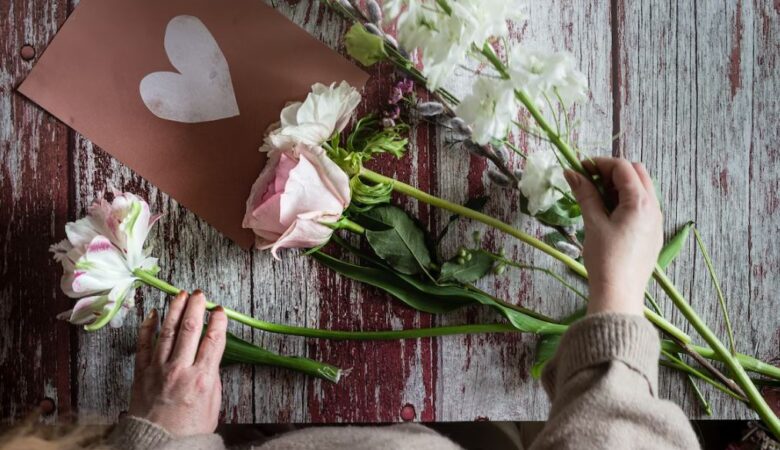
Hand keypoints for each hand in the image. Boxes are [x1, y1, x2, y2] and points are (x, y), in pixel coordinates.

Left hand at [128, 290, 226, 436]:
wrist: (158, 445)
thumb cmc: (189, 430)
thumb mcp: (212, 404)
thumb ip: (211, 377)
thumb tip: (209, 357)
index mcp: (202, 379)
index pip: (213, 340)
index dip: (218, 321)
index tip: (220, 311)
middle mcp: (180, 370)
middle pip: (190, 329)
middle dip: (196, 307)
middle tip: (200, 294)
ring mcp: (158, 370)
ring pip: (167, 331)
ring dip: (175, 310)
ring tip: (180, 294)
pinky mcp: (141, 374)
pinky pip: (143, 345)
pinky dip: (147, 327)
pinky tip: (152, 314)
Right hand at [564, 158, 662, 315]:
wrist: (619, 293)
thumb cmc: (605, 258)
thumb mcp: (592, 223)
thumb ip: (585, 194)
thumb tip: (571, 173)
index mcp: (640, 202)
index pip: (623, 168)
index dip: (600, 163)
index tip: (580, 168)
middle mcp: (654, 207)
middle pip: (637, 174)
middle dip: (612, 172)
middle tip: (589, 181)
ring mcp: (656, 221)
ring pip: (641, 190)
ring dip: (619, 186)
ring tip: (596, 198)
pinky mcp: (653, 234)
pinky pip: (643, 207)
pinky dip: (626, 201)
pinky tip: (609, 214)